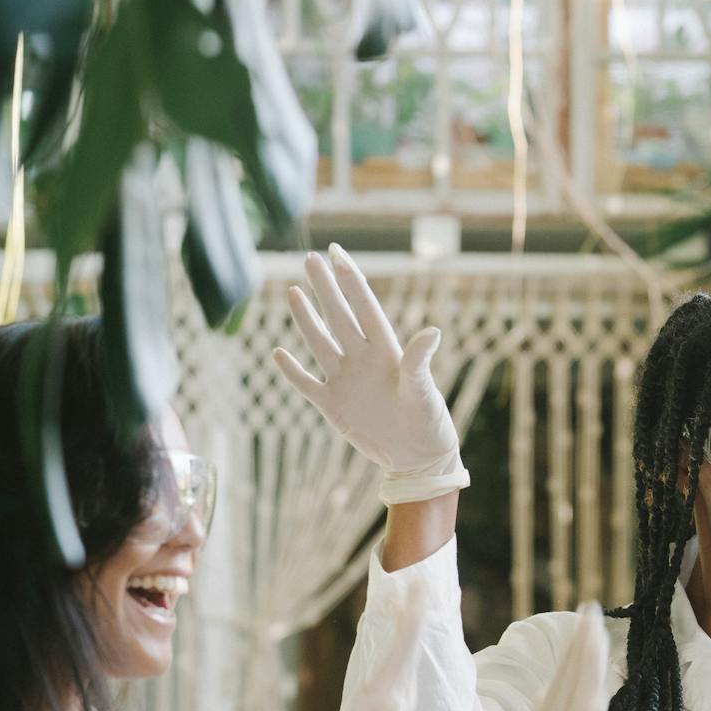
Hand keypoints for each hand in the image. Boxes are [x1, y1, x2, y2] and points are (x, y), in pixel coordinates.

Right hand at [272, 245, 470, 503]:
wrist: (418, 458)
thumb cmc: (429, 422)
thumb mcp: (424, 393)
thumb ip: (419, 363)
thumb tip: (432, 332)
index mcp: (387, 352)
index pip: (364, 307)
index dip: (349, 279)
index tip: (336, 252)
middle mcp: (363, 360)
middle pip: (338, 316)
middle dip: (324, 287)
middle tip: (309, 257)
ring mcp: (346, 381)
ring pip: (320, 342)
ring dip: (307, 319)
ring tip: (293, 291)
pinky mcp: (334, 406)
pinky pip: (308, 384)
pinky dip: (293, 371)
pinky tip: (278, 353)